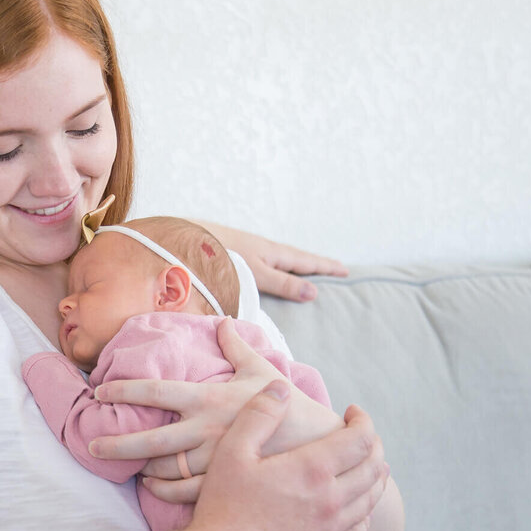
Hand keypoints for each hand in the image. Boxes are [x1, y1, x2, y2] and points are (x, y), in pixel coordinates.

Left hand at [91, 319, 336, 503]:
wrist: (325, 449)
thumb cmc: (292, 406)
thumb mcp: (264, 371)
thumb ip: (238, 346)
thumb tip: (224, 321)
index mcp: (210, 398)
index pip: (156, 391)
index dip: (124, 390)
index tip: (100, 391)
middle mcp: (206, 430)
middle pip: (150, 439)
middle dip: (115, 443)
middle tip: (91, 445)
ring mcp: (214, 461)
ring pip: (164, 469)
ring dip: (140, 470)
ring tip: (123, 468)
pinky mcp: (226, 485)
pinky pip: (185, 493)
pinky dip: (164, 493)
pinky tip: (152, 489)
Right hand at [188, 382, 387, 530]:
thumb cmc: (222, 508)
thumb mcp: (232, 452)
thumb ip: (259, 415)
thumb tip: (280, 388)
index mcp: (313, 471)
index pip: (361, 438)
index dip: (363, 420)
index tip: (352, 412)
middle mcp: (333, 502)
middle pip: (374, 468)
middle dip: (374, 446)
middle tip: (363, 437)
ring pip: (371, 501)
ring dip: (374, 478)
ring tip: (365, 467)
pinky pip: (359, 530)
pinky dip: (364, 511)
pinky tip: (353, 507)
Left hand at [197, 223, 347, 301]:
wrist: (184, 238)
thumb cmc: (220, 257)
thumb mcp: (256, 274)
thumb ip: (282, 284)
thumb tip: (314, 292)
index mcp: (272, 253)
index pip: (306, 262)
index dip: (325, 267)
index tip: (346, 271)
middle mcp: (263, 248)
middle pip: (295, 257)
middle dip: (315, 264)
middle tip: (336, 269)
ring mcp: (248, 248)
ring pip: (279, 257)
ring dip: (296, 264)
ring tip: (308, 270)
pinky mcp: (234, 252)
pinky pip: (265, 259)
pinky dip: (277, 264)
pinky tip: (269, 269)